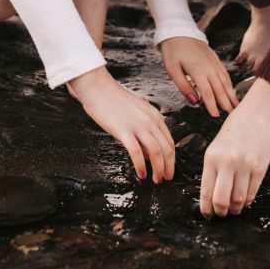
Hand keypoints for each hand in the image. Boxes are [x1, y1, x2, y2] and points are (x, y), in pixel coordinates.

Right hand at [70, 66, 174, 181]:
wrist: (98, 88)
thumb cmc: (114, 99)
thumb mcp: (137, 111)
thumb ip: (145, 128)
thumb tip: (149, 151)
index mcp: (154, 116)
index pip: (170, 141)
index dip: (172, 158)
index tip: (169, 169)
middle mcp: (150, 121)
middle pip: (166, 148)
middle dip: (168, 167)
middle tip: (165, 178)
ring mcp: (137, 125)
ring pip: (156, 152)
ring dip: (158, 169)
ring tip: (155, 179)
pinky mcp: (124, 130)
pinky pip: (137, 153)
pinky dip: (141, 166)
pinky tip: (141, 174)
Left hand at [160, 36, 237, 115]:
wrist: (179, 31)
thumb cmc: (173, 50)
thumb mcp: (172, 69)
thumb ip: (183, 86)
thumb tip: (195, 101)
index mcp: (198, 71)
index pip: (208, 93)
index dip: (213, 105)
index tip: (215, 116)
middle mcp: (209, 67)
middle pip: (220, 89)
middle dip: (226, 103)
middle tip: (232, 115)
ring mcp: (214, 62)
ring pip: (225, 81)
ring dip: (231, 94)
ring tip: (236, 106)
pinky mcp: (215, 59)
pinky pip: (225, 73)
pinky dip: (229, 83)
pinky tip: (231, 90)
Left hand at [200, 79, 269, 215]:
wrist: (259, 115)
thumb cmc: (236, 130)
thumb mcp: (217, 146)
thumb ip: (214, 169)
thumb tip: (211, 196)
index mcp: (211, 157)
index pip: (206, 191)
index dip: (206, 208)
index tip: (207, 214)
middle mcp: (227, 162)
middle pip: (221, 200)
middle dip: (220, 212)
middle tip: (221, 214)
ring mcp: (245, 166)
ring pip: (238, 200)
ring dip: (235, 209)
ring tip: (234, 208)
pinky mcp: (260, 169)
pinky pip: (251, 193)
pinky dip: (247, 201)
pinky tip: (244, 200)